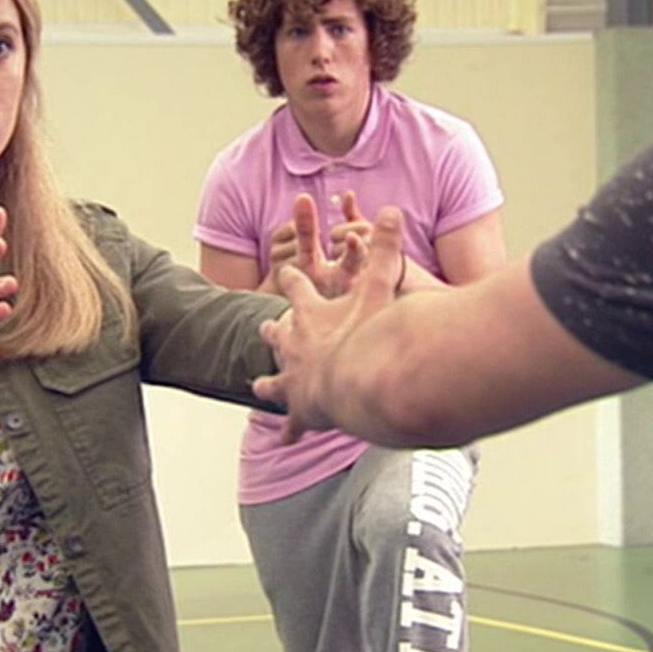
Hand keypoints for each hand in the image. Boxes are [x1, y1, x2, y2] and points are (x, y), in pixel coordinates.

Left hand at [254, 205, 406, 443]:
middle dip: (272, 332)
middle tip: (266, 330)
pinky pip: (292, 424)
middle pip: (276, 335)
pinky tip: (285, 440)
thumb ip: (385, 249)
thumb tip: (392, 211)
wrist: (356, 383)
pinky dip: (289, 430)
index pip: (296, 288)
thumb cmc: (367, 336)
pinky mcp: (300, 410)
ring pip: (274, 381)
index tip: (286, 270)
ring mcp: (294, 380)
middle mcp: (293, 346)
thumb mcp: (378, 285)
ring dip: (269, 383)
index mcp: (309, 314)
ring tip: (260, 387)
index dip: (292, 278)